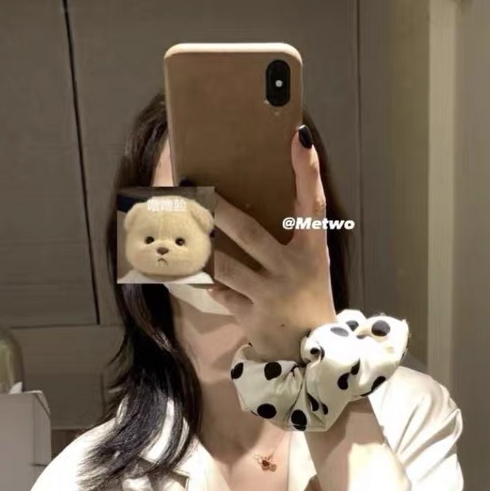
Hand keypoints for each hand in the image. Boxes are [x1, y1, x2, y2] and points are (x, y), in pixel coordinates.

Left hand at [208, 127, 337, 360]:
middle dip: (219, 211)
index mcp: (313, 251)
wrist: (310, 352)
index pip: (313, 204)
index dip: (308, 171)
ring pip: (225, 264)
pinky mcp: (251, 314)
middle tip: (193, 188)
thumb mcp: (311, 264)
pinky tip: (188, 269)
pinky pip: (220, 291)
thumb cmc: (307, 297)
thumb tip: (257, 196)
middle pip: (249, 233)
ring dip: (200, 247)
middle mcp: (291, 269)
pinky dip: (205, 281)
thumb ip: (293, 235)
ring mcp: (270, 293)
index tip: (298, 138)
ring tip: (176, 226)